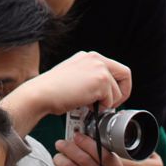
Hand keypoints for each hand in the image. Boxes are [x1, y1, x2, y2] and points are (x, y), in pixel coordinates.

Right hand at [1, 51, 131, 135]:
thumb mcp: (74, 78)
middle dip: (122, 92)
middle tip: (111, 105)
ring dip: (107, 103)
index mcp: (88, 57)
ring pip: (118, 91)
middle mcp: (95, 58)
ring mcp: (99, 68)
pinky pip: (111, 100)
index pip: (115, 68)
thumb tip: (103, 94)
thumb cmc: (52, 91)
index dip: (117, 85)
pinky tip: (87, 106)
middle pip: (125, 74)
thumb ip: (89, 80)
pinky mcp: (100, 81)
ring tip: (90, 106)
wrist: (41, 94)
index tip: (110, 97)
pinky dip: (101, 108)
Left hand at [52, 132, 123, 165]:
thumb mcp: (96, 165)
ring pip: (70, 165)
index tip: (77, 136)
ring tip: (58, 157)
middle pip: (84, 159)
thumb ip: (94, 150)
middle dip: (69, 147)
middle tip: (61, 143)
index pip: (103, 154)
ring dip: (60, 158)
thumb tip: (80, 133)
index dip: (88, 143)